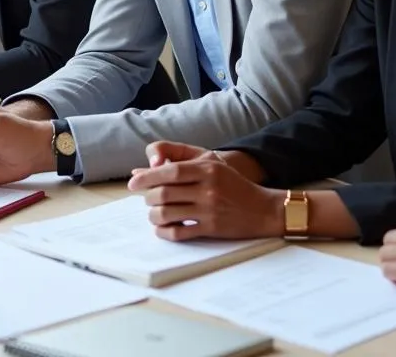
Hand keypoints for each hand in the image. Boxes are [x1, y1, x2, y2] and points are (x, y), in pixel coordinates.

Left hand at [128, 142, 281, 240]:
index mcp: (206, 168)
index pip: (170, 171)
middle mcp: (207, 188)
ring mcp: (209, 209)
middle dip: (149, 198)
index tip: (132, 183)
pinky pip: (180, 233)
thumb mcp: (212, 164)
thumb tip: (145, 167)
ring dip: (154, 215)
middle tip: (146, 199)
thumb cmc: (233, 184)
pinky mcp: (212, 228)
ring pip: (169, 213)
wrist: (263, 208)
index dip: (147, 177)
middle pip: (165, 193)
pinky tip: (162, 229)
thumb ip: (180, 162)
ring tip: (153, 214)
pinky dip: (165, 232)